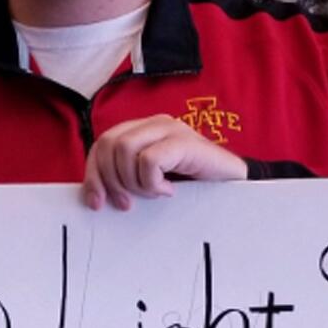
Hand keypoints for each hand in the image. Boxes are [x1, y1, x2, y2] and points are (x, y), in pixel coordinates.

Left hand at [82, 114, 246, 210]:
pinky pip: (150, 159)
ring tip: (154, 192)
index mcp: (142, 130)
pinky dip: (152, 182)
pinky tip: (169, 190)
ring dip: (134, 181)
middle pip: (108, 144)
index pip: (102, 143)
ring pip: (125, 149)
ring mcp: (170, 129)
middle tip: (128, 203)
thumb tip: (94, 196)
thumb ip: (126, 180)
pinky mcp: (184, 141)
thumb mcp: (152, 183)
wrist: (234, 187)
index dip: (93, 173)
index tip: (97, 203)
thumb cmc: (193, 186)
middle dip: (110, 180)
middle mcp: (154, 124)